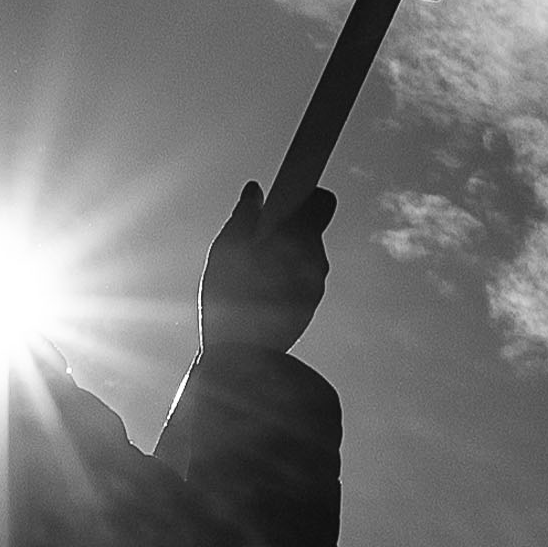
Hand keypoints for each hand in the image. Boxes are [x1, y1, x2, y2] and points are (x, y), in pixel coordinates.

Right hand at [199, 180, 336, 360]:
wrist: (244, 357)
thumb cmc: (229, 299)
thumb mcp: (226, 250)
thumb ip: (244, 216)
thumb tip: (256, 191)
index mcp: (299, 240)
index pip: (321, 201)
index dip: (307, 192)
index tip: (291, 189)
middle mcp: (316, 261)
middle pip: (311, 228)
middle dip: (290, 225)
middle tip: (259, 233)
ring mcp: (317, 285)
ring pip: (306, 255)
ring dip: (286, 252)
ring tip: (253, 264)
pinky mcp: (311, 305)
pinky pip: (303, 277)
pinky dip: (287, 274)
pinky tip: (260, 285)